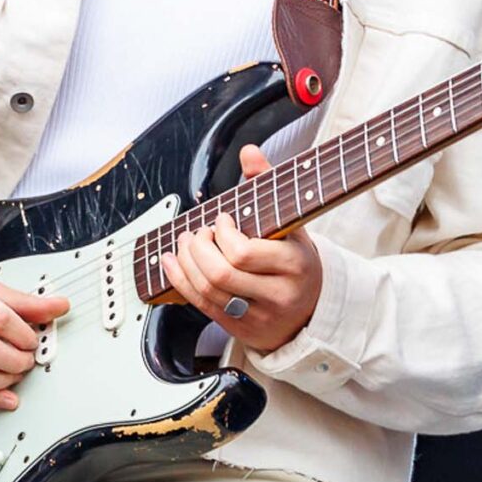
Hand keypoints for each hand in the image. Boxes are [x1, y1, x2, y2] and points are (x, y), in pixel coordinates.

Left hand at [159, 143, 323, 352]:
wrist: (309, 310)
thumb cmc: (294, 259)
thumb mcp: (290, 222)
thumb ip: (268, 184)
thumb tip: (249, 152)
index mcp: (295, 264)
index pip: (243, 253)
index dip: (222, 233)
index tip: (221, 220)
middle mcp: (278, 294)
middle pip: (221, 274)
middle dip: (197, 248)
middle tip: (197, 232)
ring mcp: (259, 316)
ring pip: (208, 291)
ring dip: (186, 262)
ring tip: (185, 243)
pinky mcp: (240, 329)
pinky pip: (201, 305)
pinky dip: (180, 281)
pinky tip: (172, 262)